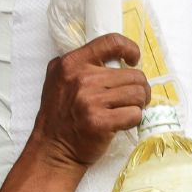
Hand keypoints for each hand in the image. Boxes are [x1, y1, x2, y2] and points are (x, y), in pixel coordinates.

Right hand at [28, 34, 147, 170]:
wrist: (52, 149)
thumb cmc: (61, 114)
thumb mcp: (60, 79)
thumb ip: (83, 64)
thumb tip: (119, 59)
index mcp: (71, 63)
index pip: (111, 42)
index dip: (130, 48)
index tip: (133, 60)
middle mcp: (81, 79)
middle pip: (134, 75)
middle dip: (139, 88)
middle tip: (131, 99)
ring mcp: (90, 101)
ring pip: (138, 94)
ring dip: (139, 104)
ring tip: (127, 110)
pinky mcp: (100, 122)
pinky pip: (135, 114)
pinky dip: (134, 120)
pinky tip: (122, 123)